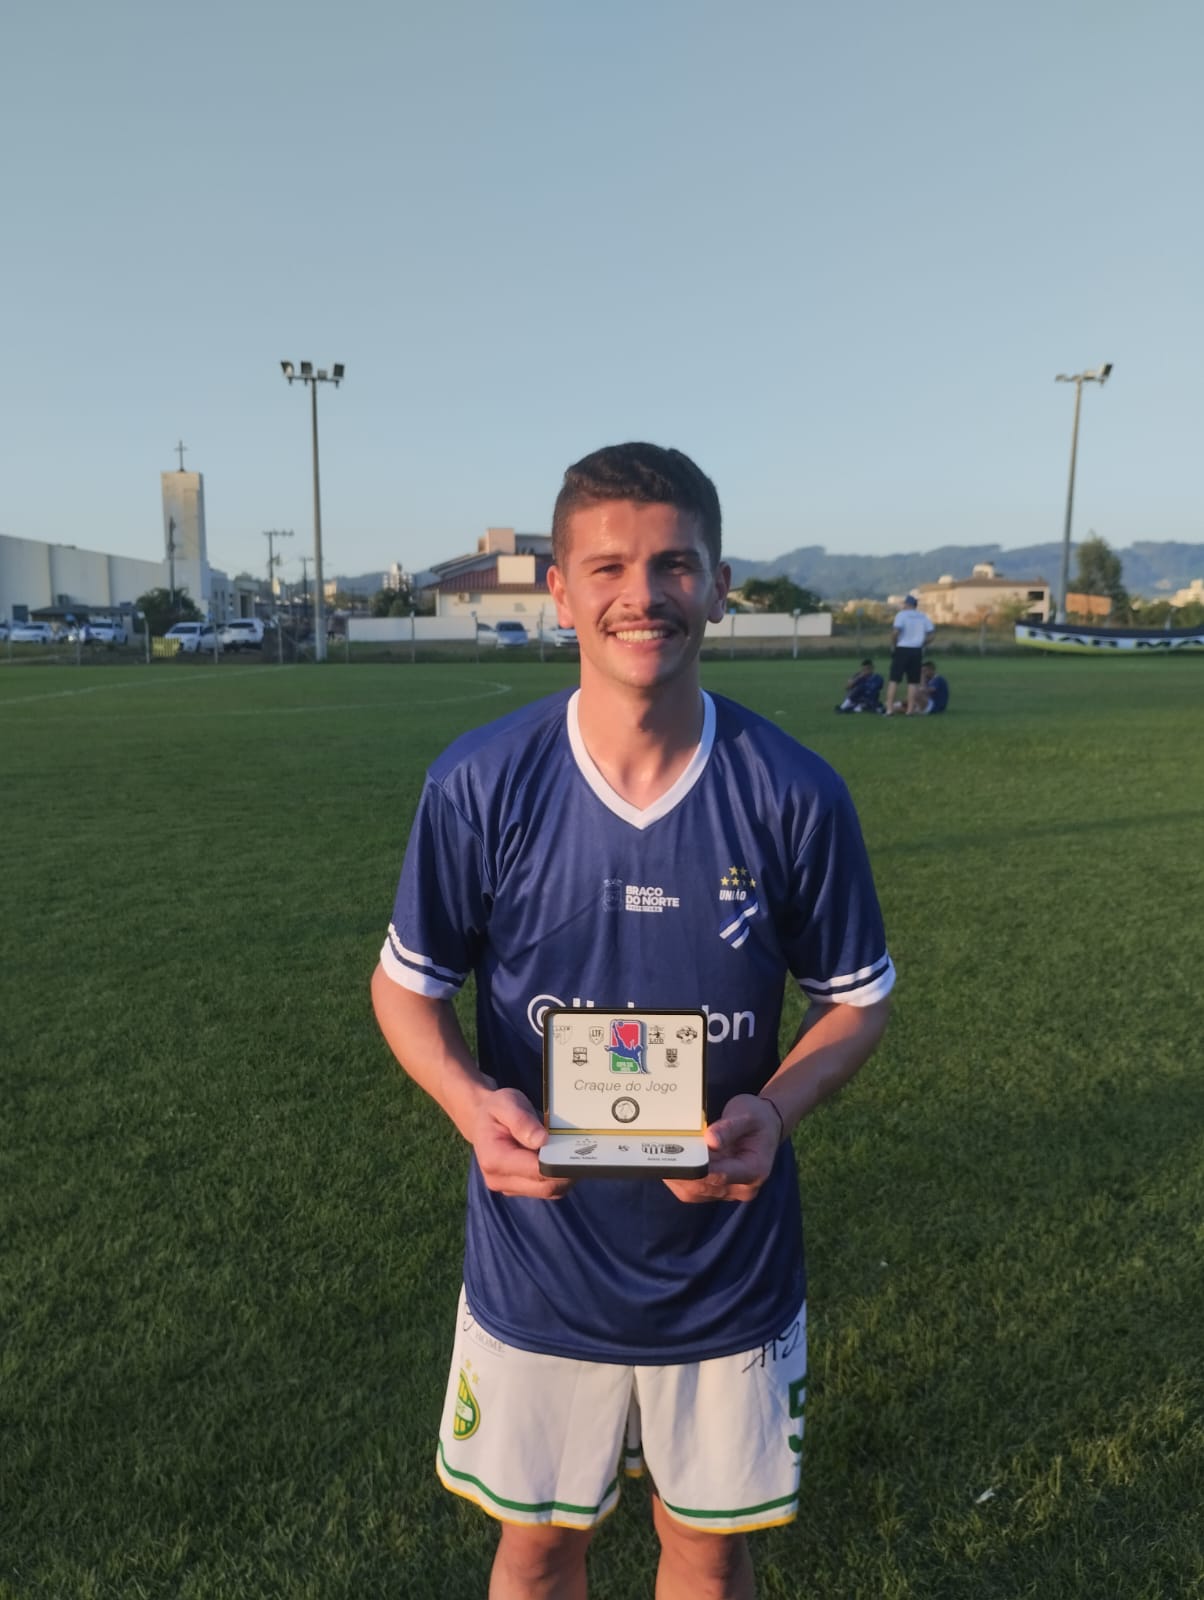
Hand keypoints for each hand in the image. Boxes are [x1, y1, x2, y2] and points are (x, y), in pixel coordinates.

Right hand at [469, 1086, 573, 1199]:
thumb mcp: (505, 1103)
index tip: (576, 1151)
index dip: (557, 1163)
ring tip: (575, 1154)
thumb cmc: (495, 1110)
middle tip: (585, 1152)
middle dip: (566, 1171)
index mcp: (494, 1159)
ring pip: (549, 1191)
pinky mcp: (520, 1189)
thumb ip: (521, 1121)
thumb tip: (542, 1140)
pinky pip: (547, 1189)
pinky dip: (560, 1177)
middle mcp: (499, 1180)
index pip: (533, 1170)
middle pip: (544, 1186)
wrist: (483, 1121)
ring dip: (565, 1175)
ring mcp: (510, 1188)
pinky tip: (564, 1159)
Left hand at [663, 1093, 781, 1203]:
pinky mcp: (718, 1190)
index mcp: (754, 1170)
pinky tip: (671, 1161)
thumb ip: (728, 1128)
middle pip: (704, 1187)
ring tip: (662, 1155)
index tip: (676, 1154)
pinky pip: (693, 1190)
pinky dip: (680, 1177)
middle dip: (681, 1172)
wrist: (766, 1125)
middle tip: (660, 1153)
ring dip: (677, 1176)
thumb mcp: (746, 1114)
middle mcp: (743, 1188)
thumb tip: (709, 1141)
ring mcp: (730, 1192)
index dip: (696, 1168)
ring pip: (694, 1192)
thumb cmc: (758, 1117)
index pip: (720, 1175)